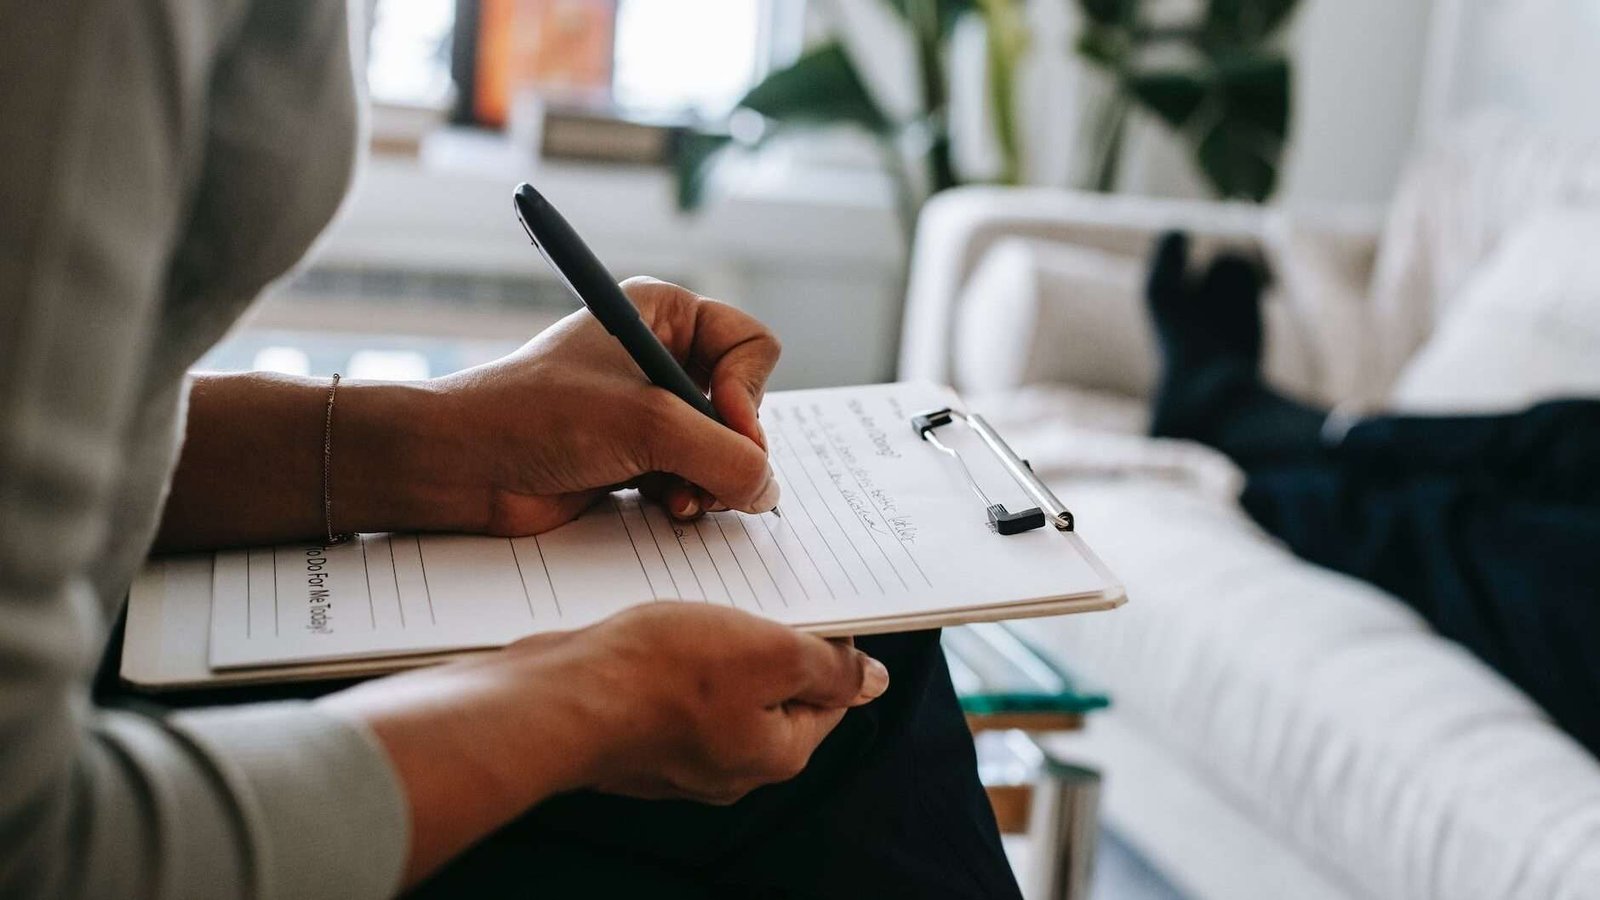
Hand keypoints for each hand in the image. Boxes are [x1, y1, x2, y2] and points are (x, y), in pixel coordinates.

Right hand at [320, 603, 888, 885]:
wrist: (556, 699)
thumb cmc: (659, 676)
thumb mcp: (769, 653)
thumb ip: (829, 668)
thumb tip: (873, 681)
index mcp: (776, 754)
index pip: (830, 697)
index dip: (828, 645)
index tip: (810, 606)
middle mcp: (731, 767)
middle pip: (774, 693)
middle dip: (767, 643)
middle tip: (750, 599)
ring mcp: (679, 757)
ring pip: (721, 689)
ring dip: (717, 645)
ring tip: (699, 609)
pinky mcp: (637, 737)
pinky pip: (673, 692)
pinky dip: (673, 659)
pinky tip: (657, 631)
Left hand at [419, 277, 781, 534]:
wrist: (462, 466)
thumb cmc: (537, 416)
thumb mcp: (647, 425)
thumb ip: (725, 456)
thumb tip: (769, 491)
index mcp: (665, 314)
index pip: (753, 346)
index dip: (750, 392)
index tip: (728, 427)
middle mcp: (662, 355)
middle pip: (745, 404)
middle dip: (731, 448)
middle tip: (709, 477)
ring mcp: (650, 409)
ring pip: (723, 448)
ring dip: (710, 480)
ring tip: (682, 499)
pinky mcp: (637, 456)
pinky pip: (696, 477)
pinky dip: (690, 497)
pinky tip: (665, 507)